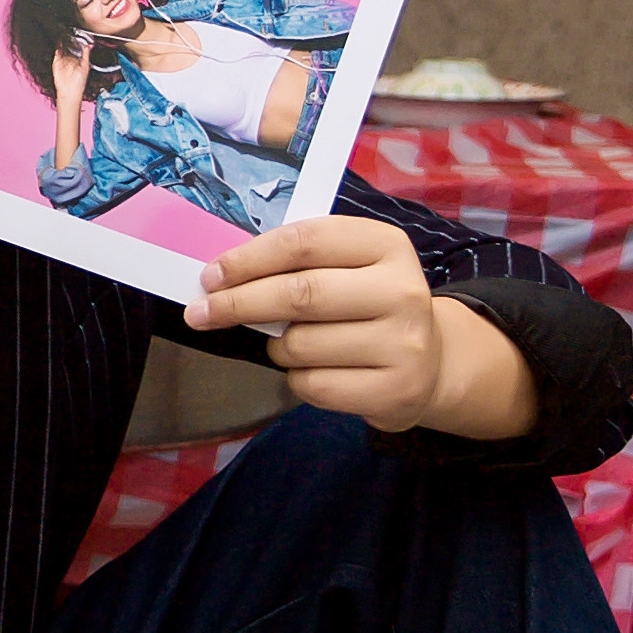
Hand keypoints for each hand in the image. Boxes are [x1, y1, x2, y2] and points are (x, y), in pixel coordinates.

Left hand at [196, 208, 450, 428]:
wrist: (431, 364)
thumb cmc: (369, 306)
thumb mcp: (349, 267)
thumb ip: (299, 263)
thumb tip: (221, 279)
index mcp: (387, 245)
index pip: (304, 241)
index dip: (249, 258)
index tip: (210, 276)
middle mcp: (403, 291)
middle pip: (300, 293)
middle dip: (239, 303)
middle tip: (200, 313)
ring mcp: (403, 344)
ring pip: (301, 344)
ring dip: (277, 347)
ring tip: (292, 345)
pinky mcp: (394, 390)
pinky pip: (313, 385)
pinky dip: (297, 379)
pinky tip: (315, 370)